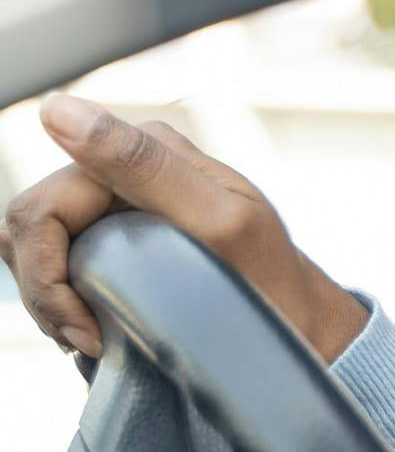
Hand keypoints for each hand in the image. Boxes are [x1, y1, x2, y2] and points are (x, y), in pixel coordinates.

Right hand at [0, 94, 367, 363]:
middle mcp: (126, 172)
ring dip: (52, 301)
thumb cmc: (276, 284)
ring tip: (96, 338)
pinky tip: (100, 330)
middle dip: (47, 293)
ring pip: (34, 249)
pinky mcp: (119, 246)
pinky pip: (59, 267)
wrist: (307, 331)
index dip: (48, 274)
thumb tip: (57, 110)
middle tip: (88, 341)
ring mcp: (119, 210)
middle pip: (29, 227)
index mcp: (146, 152)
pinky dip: (66, 304)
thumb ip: (144, 166)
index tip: (87, 330)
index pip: (43, 207)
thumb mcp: (221, 224)